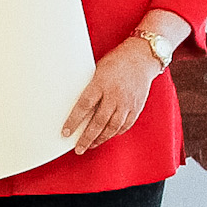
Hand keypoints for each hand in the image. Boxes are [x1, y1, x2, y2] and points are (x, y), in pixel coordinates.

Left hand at [63, 37, 163, 152]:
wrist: (141, 57)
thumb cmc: (115, 62)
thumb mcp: (96, 71)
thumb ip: (89, 88)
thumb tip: (75, 106)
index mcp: (101, 83)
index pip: (84, 106)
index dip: (74, 121)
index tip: (65, 133)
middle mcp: (115, 95)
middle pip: (99, 122)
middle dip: (87, 138)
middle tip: (77, 149)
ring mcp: (128, 102)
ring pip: (113, 127)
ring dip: (100, 139)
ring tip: (90, 145)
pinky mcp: (137, 107)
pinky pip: (126, 125)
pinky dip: (115, 133)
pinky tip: (107, 136)